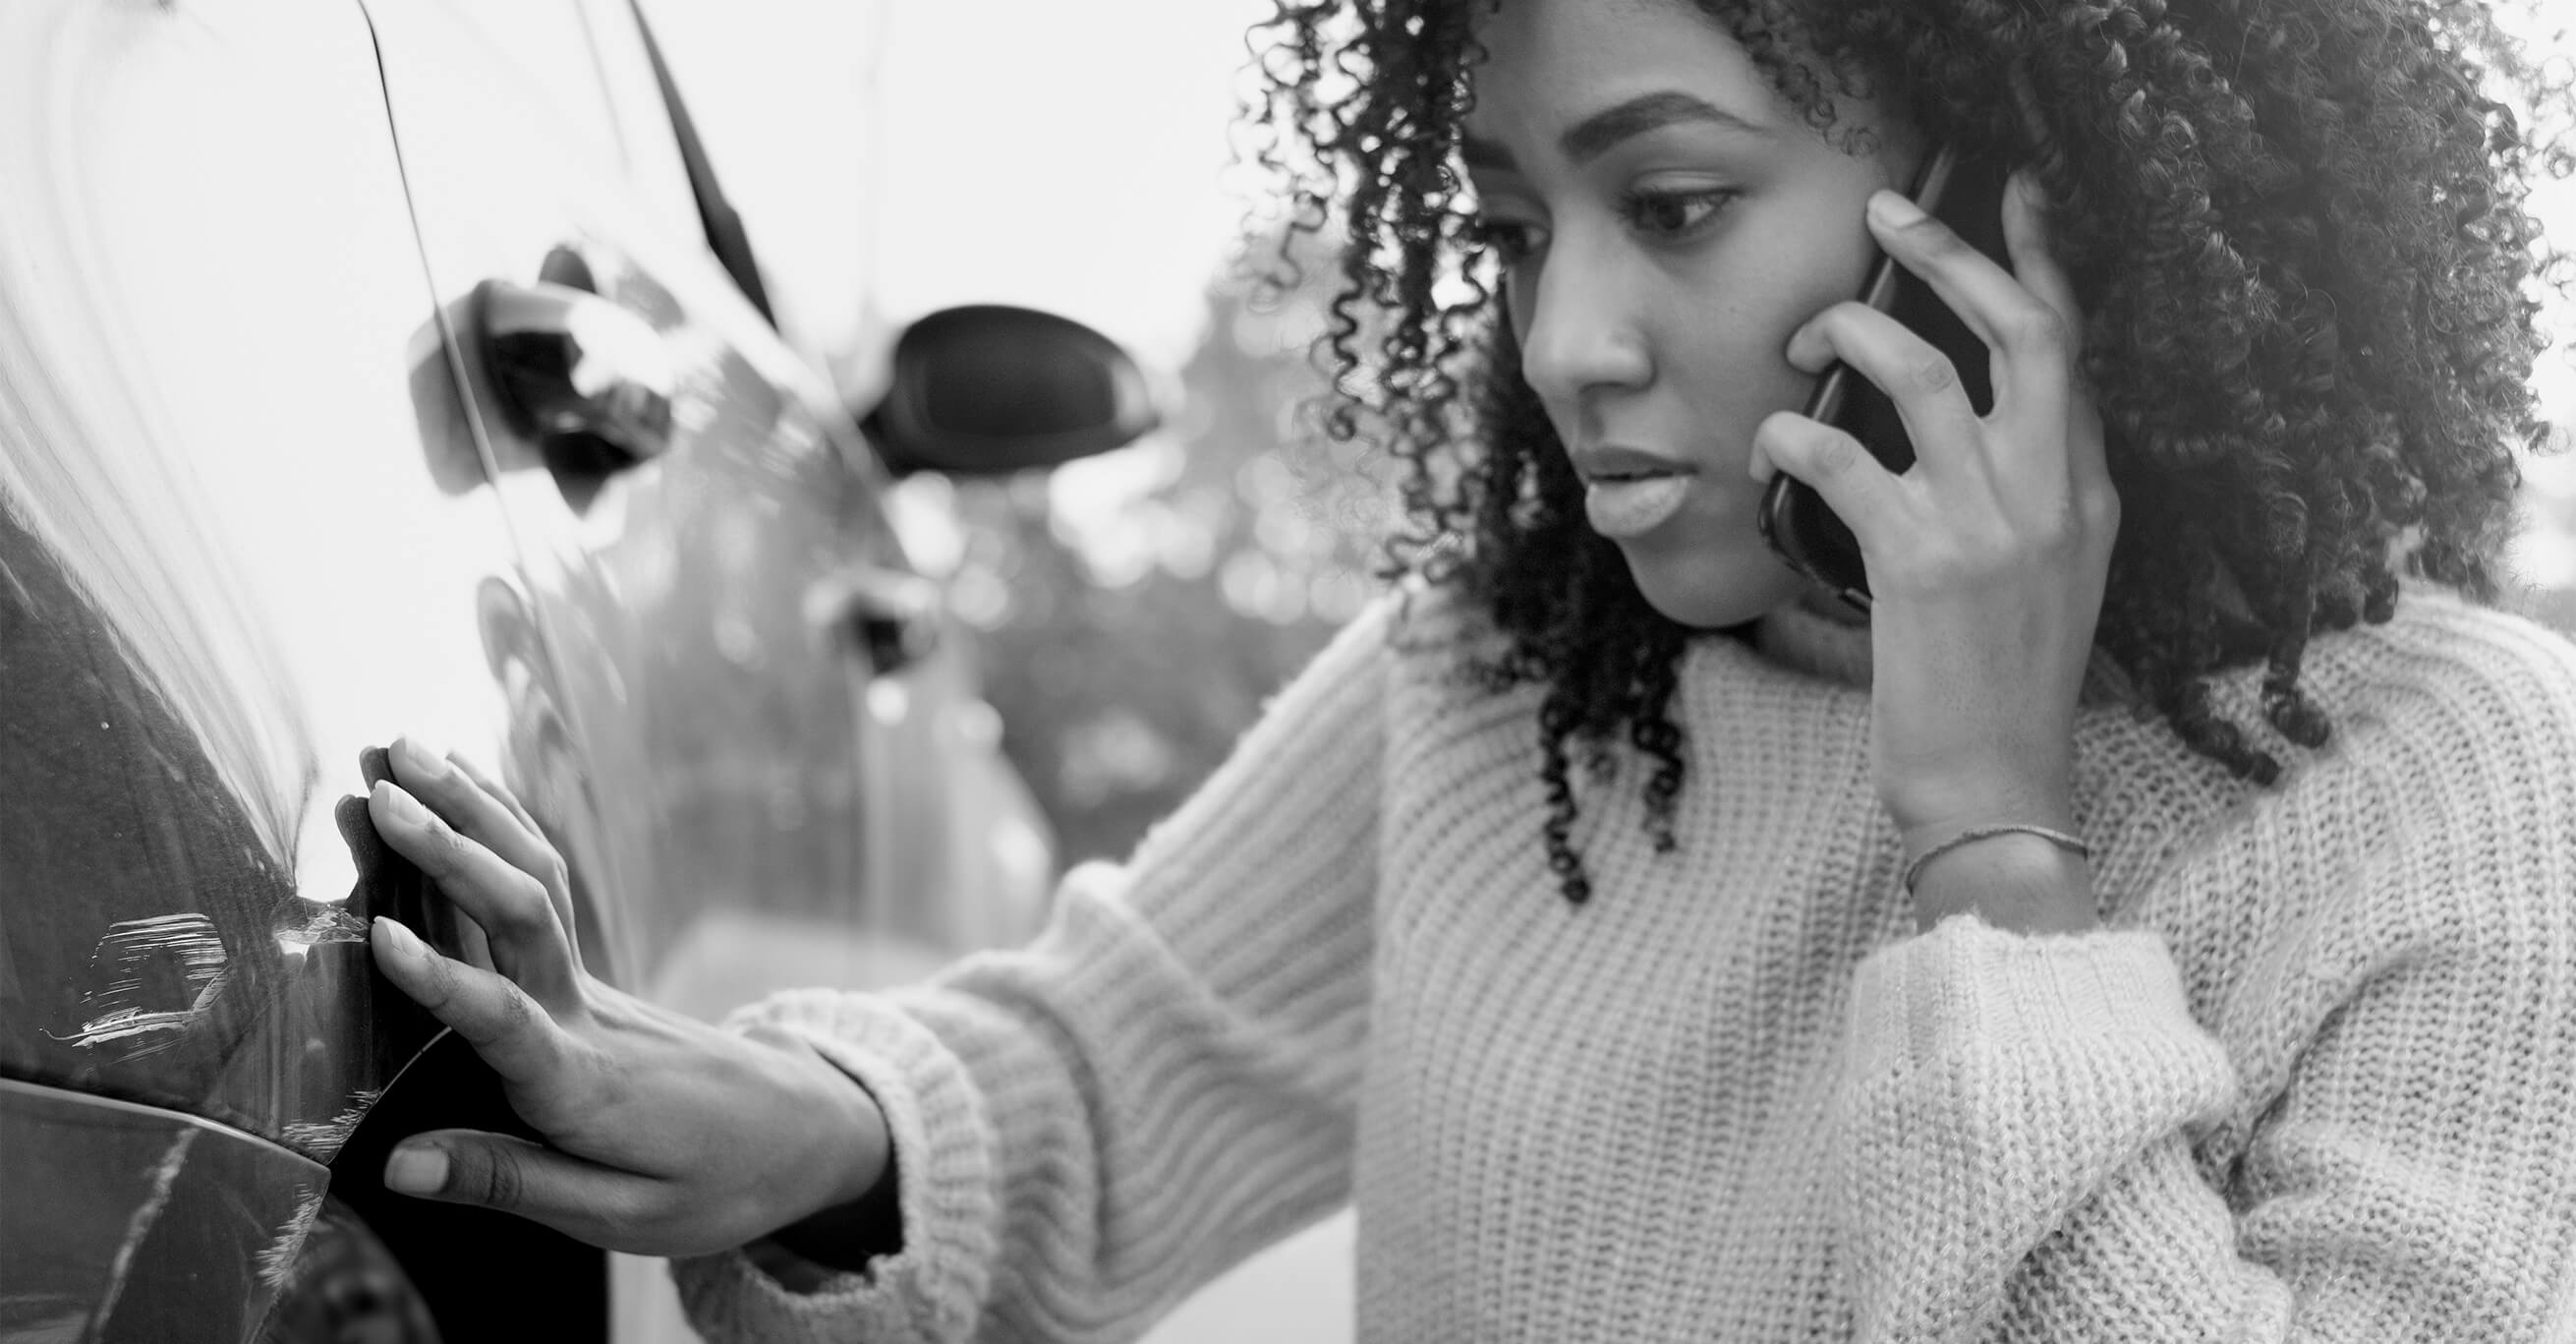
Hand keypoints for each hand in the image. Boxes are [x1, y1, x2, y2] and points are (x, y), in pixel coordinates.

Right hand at [361, 737, 889, 1256]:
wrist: (801, 1134)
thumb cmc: (712, 1185)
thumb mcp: (618, 1216)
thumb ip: (508, 1180)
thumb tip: (396, 1165)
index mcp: (584, 1085)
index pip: (507, 1023)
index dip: (442, 982)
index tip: (379, 934)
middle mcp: (587, 1015)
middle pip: (522, 915)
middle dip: (449, 850)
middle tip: (377, 792)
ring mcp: (594, 984)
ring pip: (536, 879)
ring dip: (469, 810)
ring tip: (402, 749)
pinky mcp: (591, 974)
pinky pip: (545, 884)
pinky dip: (502, 825)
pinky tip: (460, 781)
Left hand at [1750, 172, 2116, 892]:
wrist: (1997, 789)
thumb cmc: (2003, 689)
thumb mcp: (2054, 577)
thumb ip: (2030, 495)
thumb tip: (1968, 421)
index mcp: (2090, 492)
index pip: (2076, 348)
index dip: (2043, 261)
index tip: (2015, 196)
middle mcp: (2053, 493)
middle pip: (2021, 330)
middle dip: (1952, 254)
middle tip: (1887, 213)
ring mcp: (1991, 524)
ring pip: (1923, 373)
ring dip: (1849, 331)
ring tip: (1797, 336)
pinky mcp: (1921, 562)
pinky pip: (1843, 457)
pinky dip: (1793, 431)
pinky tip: (1769, 440)